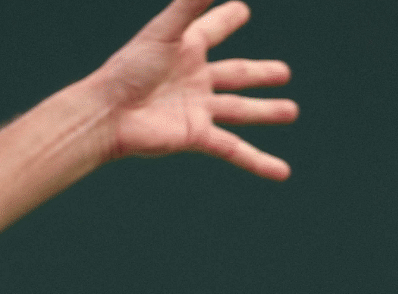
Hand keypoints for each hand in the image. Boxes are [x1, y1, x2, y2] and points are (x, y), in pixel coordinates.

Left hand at [88, 0, 297, 178]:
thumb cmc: (128, 69)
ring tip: (291, 111)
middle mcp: (194, 79)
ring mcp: (197, 109)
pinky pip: (234, 149)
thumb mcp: (164, 31)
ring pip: (241, 111)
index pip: (214, 29)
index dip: (227, 19)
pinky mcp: (196, 135)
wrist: (107, 114)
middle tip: (283, 72)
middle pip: (236, 74)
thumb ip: (190, 4)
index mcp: (186, 49)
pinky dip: (258, 162)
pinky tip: (282, 172)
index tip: (240, 12)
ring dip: (266, 111)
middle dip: (260, 74)